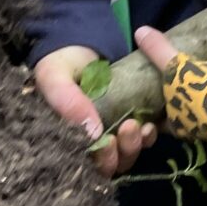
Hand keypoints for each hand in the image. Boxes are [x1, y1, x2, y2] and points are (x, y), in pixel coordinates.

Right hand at [33, 44, 156, 178]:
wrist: (82, 42)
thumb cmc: (62, 63)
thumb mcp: (55, 77)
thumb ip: (67, 102)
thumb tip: (92, 133)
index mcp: (69, 137)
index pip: (86, 163)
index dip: (100, 160)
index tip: (107, 141)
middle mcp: (92, 140)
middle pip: (111, 163)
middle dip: (122, 152)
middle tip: (128, 128)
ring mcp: (113, 131)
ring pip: (128, 154)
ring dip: (136, 145)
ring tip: (141, 126)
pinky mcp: (133, 119)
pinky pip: (143, 138)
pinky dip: (149, 136)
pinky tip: (151, 124)